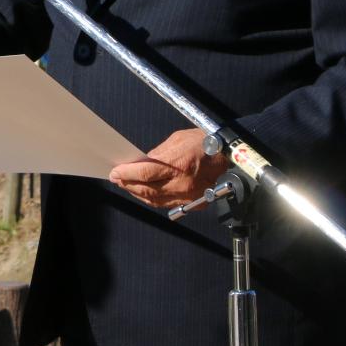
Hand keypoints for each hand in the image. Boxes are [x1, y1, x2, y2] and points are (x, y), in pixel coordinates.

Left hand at [109, 128, 226, 208]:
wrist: (229, 155)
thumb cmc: (204, 143)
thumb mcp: (177, 140)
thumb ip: (158, 153)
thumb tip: (141, 162)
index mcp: (178, 165)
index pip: (144, 173)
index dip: (126, 174)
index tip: (115, 172)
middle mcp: (182, 184)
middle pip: (146, 190)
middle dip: (128, 184)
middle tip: (117, 179)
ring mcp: (188, 196)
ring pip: (155, 200)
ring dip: (138, 194)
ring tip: (128, 186)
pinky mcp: (193, 203)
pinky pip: (167, 205)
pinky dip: (152, 200)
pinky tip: (145, 193)